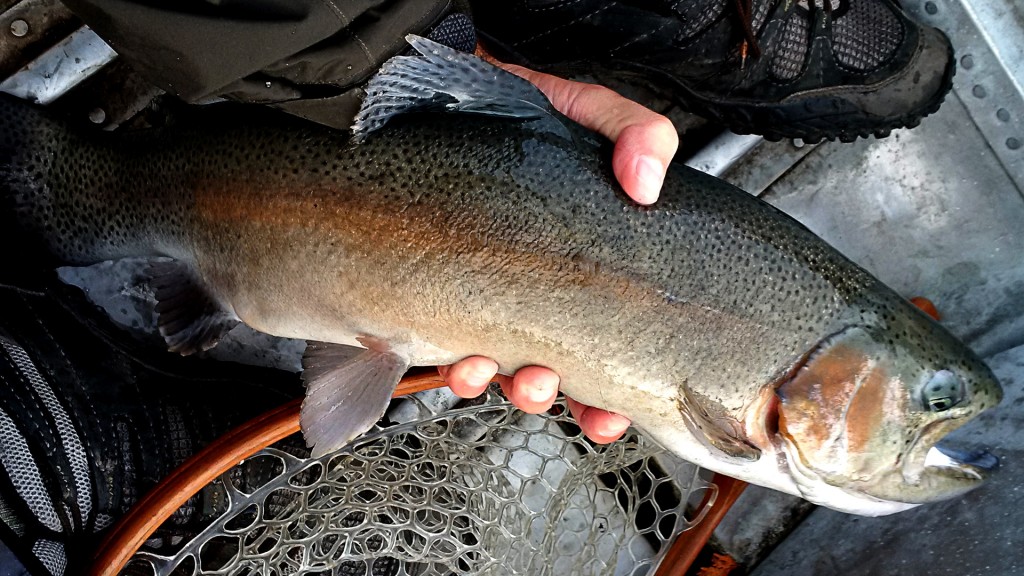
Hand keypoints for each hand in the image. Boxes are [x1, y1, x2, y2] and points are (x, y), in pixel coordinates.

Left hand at [441, 63, 677, 443]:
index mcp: (582, 266)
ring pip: (496, 368)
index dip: (611, 394)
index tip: (614, 414)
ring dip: (503, 384)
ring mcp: (482, 291)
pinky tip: (459, 358)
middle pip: (550, 368)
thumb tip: (647, 184)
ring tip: (507, 373)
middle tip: (548, 383)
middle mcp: (533, 288)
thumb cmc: (518, 109)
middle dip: (551, 394)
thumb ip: (637, 133)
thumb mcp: (590, 110)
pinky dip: (453, 364)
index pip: (608, 343)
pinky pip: (438, 344)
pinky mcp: (432, 286)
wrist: (443, 92)